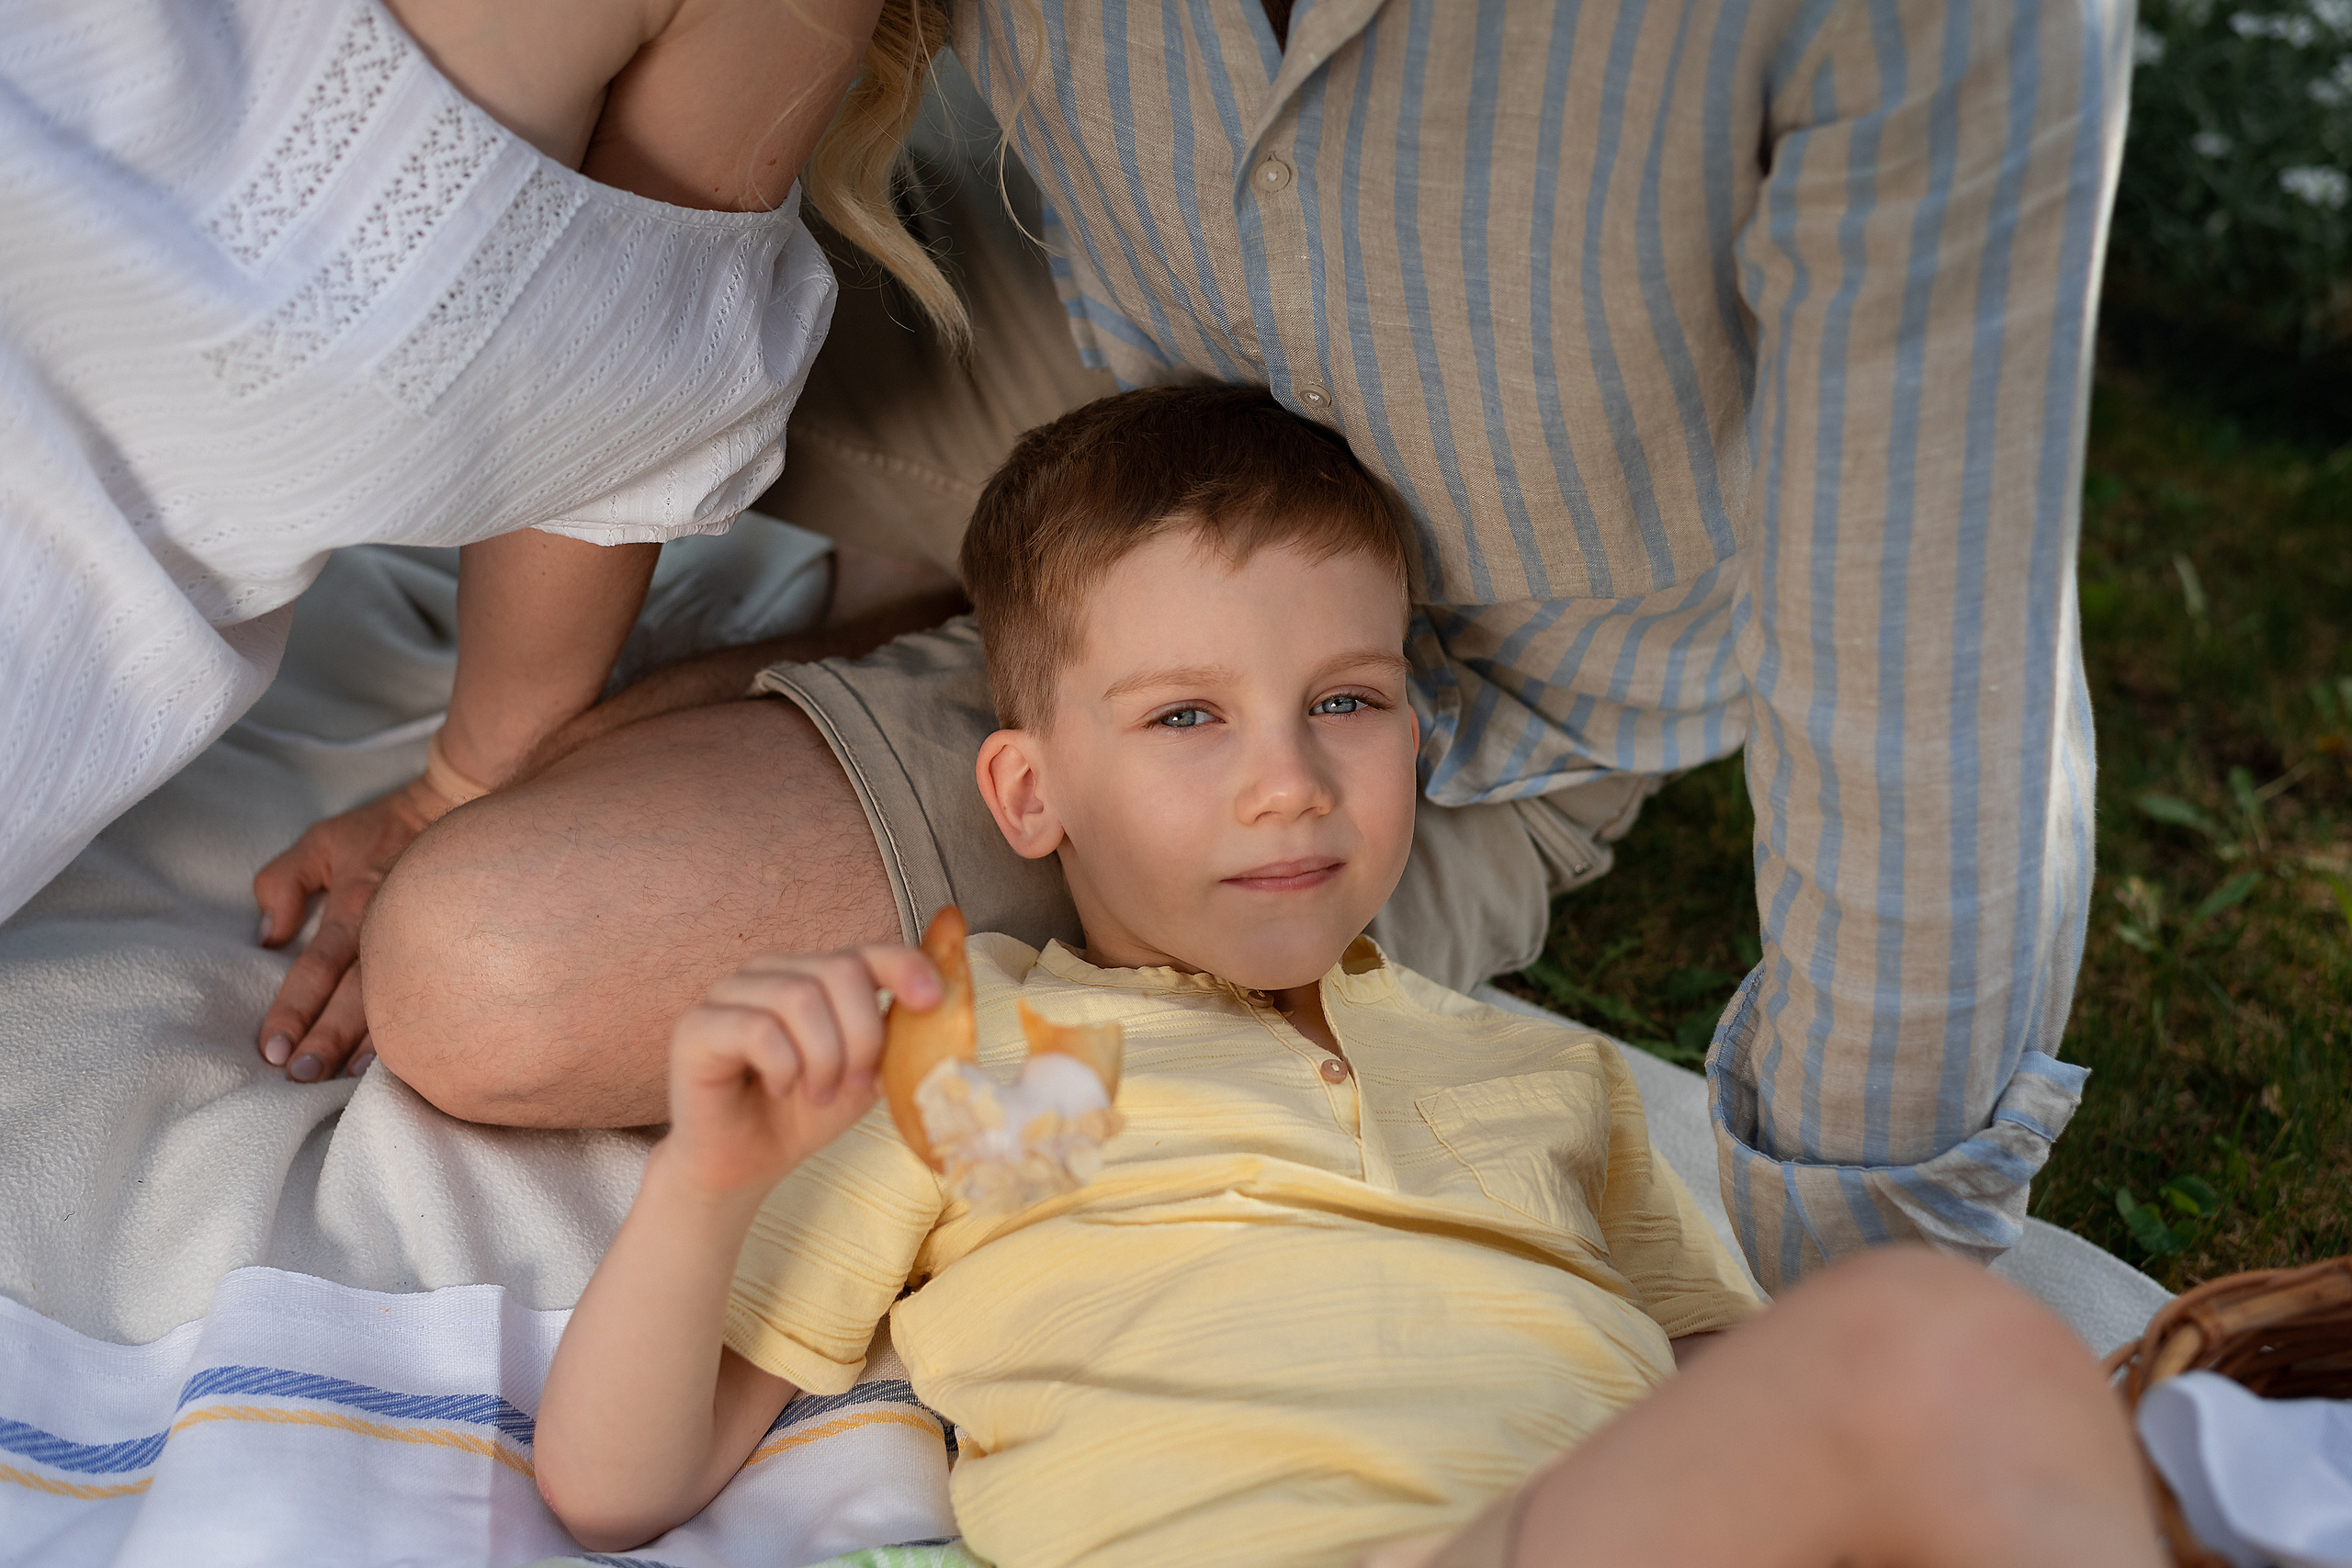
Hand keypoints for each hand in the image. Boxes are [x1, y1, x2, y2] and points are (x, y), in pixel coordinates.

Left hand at [252, 785, 436, 1081]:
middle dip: (328, 1037)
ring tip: (345, 1079)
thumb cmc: (385, 831)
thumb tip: (270, 935)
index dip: (294, 1008)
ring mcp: (427, 940)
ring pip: (399, 1000)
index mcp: (354, 904)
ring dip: (371, 1044)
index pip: (317, 966)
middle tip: (301, 1075)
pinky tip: (408, 1061)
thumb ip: (282, 882)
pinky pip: (436, 995)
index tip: (273, 1048)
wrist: (462, 808)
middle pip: (357, 993)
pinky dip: (420, 1030)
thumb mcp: (322, 841)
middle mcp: (389, 928)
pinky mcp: (453, 949)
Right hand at [664, 947, 941, 1197]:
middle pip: (839, 970)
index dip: (904, 966)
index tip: (932, 1000)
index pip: (866, 950)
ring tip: (817, 1093)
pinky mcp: (696, 1025)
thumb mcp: (866, 1075)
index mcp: (814, 975)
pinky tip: (779, 1088)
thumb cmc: (803, 1115)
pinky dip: (783, 1066)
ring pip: (800, 997)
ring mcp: (729, 992)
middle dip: (862, 1035)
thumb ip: (898, 1037)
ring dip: (824, 1058)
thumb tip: (941, 1004)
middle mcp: (771, 972)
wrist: (745, 1164)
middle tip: (854, 1083)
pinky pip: (757, 1029)